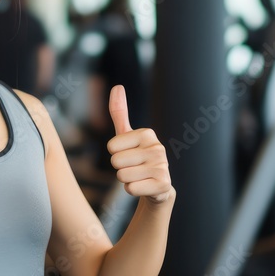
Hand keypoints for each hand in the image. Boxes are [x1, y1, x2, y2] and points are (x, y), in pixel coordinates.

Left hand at [107, 85, 173, 203]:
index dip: (115, 154)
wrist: (156, 185)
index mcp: (147, 133)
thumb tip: (117, 86)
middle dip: (120, 168)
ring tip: (139, 176)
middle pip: (116, 162)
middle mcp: (158, 148)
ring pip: (122, 176)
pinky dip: (133, 190)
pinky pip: (131, 189)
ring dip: (126, 180)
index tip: (128, 154)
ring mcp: (163, 167)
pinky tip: (144, 186)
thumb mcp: (127, 135)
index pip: (111, 146)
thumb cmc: (137, 157)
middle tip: (133, 167)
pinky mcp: (163, 185)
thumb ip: (119, 112)